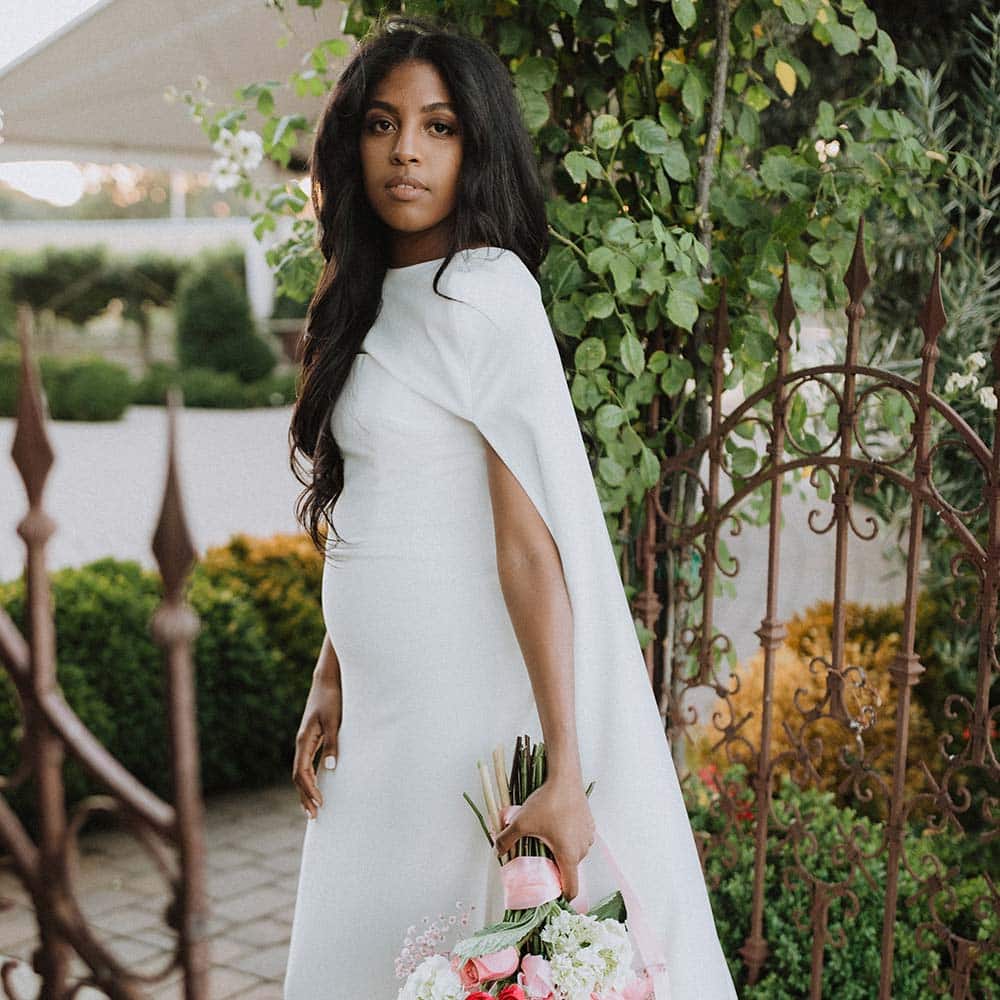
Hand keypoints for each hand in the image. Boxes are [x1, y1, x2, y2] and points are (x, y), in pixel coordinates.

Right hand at [292, 670, 341, 819]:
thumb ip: (333, 744)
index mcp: (304, 740)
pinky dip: (309, 778)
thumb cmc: (332, 699)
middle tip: (314, 816)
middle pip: (298, 776)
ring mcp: (305, 741)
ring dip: (305, 790)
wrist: (327, 681)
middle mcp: (301, 743)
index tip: (319, 804)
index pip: (301, 772)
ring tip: (313, 808)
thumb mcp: (335, 721)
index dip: (309, 790)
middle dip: (305, 796)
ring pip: (301, 771)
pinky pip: (307, 764)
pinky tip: (316, 786)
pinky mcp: (312, 738)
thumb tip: (330, 769)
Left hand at [492, 776, 594, 902]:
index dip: (560, 895)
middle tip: (539, 858)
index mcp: (568, 855)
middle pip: (570, 870)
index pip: (571, 889)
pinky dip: (570, 838)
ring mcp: (588, 837)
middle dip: (555, 868)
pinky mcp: (590, 824)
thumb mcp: (521, 822)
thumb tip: (497, 851)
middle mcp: (582, 850)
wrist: (564, 777)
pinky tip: (557, 826)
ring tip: (547, 838)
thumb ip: (507, 840)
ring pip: (575, 854)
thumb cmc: (546, 802)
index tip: (549, 892)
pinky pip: (579, 839)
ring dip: (563, 851)